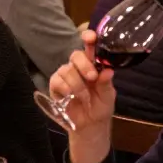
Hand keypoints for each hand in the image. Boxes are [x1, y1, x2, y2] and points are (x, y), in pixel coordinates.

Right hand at [48, 30, 115, 162]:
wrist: (89, 126)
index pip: (90, 47)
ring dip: (77, 85)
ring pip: (67, 70)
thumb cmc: (100, 108)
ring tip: (84, 97)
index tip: (91, 37)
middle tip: (92, 78)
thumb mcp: (108, 96)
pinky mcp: (55, 85)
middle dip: (84, 65)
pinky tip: (71, 97)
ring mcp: (65, 75)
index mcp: (93, 65)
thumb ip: (106, 83)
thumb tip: (108, 71)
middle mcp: (78, 67)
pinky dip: (66, 89)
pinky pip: (57, 80)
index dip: (89, 38)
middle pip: (76, 55)